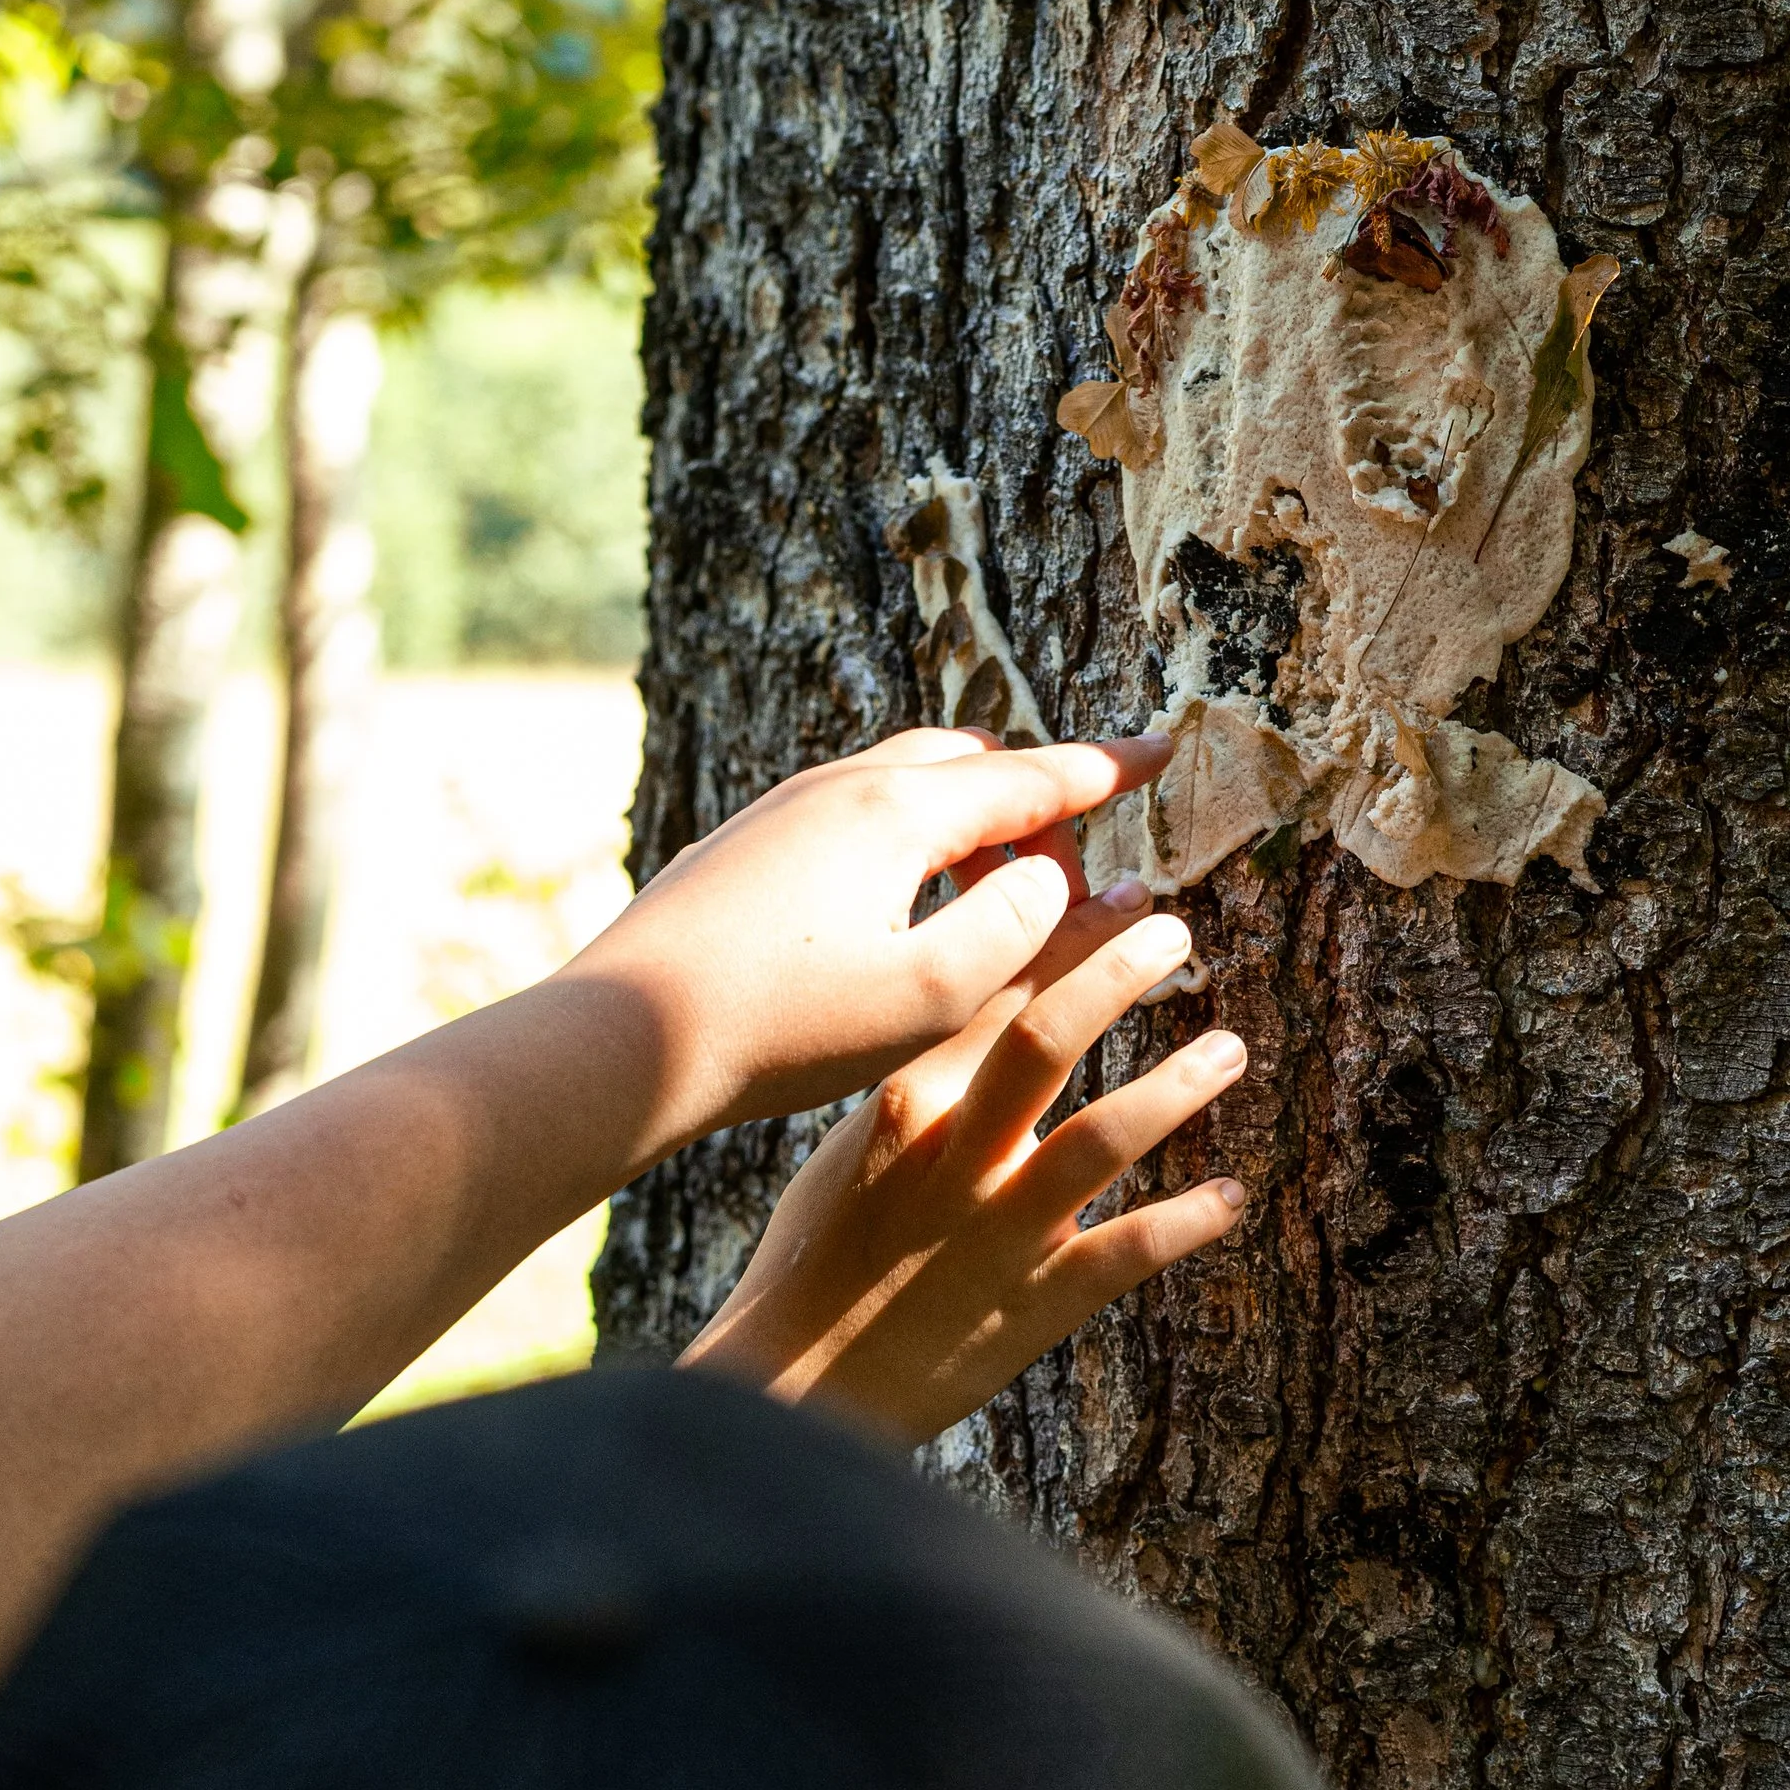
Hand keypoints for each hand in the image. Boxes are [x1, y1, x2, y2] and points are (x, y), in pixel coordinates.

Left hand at [586, 725, 1172, 1148]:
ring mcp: (780, 810)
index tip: (1166, 749)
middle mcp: (837, 786)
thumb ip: (1020, 930)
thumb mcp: (929, 996)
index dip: (1108, 769)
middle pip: (966, 760)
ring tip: (989, 896)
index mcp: (896, 810)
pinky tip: (895, 911)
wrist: (622, 1040)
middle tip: (1070, 867)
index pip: (1032, 775)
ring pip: (902, 780)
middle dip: (1032, 798)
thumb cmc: (779, 1027)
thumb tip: (1066, 880)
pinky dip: (906, 838)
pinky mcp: (741, 846)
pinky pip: (851, 811)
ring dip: (965, 821)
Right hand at [679, 880, 1248, 1443]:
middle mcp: (954, 1156)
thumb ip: (919, 1093)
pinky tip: (1234, 1195)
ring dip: (1177, 1085)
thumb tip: (984, 1023)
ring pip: (1104, 1136)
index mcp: (902, 1106)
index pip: (990, 994)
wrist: (798, 1385)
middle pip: (1046, 1036)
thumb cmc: (814, 1263)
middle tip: (1175, 934)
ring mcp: (1000, 1229)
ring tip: (1229, 1048)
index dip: (1060, 935)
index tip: (1114, 894)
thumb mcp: (851, 1154)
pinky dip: (1191, 1219)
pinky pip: (1131, 1250)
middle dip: (1116, 971)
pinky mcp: (1038, 1301)